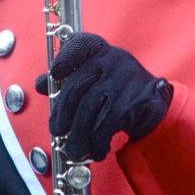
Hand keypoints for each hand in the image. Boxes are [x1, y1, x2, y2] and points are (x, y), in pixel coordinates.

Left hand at [38, 33, 172, 160]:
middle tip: (57, 131)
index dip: (64, 58)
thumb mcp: (94, 78)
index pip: (81, 44)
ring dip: (77, 135)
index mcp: (100, 50)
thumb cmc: (116, 89)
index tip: (54, 74)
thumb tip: (40, 84)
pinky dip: (97, 142)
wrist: (153, 104)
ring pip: (89, 110)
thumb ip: (68, 79)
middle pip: (77, 86)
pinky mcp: (133, 102)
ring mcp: (124, 80)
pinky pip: (105, 125)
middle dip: (62, 114)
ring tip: (74, 150)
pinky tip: (96, 150)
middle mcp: (113, 60)